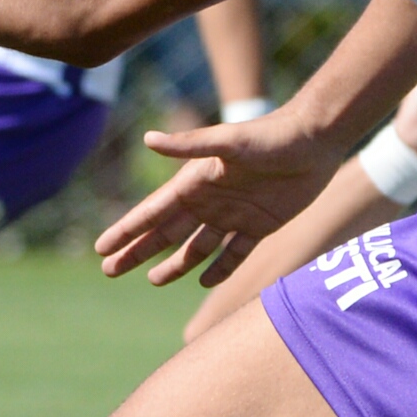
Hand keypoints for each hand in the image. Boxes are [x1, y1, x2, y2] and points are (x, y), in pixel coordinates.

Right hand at [92, 102, 344, 289]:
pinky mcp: (261, 225)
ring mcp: (233, 214)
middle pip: (165, 234)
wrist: (315, 139)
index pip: (151, 212)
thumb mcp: (227, 141)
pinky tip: (205, 281)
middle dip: (137, 251)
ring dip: (175, 264)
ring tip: (154, 280)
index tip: (102, 248)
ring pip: (196, 247)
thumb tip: (147, 139)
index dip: (126, 231)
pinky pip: (235, 253)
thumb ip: (188, 145)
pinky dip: (220, 268)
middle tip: (110, 271)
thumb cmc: (269, 135)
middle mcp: (208, 201)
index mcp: (194, 182)